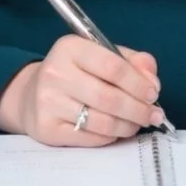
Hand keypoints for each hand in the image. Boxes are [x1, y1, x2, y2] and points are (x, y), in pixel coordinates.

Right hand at [0, 35, 163, 145]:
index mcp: (70, 47)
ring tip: (138, 123)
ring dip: (127, 125)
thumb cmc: (74, 72)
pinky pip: (89, 138)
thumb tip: (152, 80)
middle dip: (138, 109)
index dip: (138, 82)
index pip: (113, 66)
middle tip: (154, 115)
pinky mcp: (47, 129)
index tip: (153, 93)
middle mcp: (56, 73)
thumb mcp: (100, 55)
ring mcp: (48, 103)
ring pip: (101, 121)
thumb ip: (130, 61)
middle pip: (108, 97)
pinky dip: (110, 136)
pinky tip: (116, 131)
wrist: (31, 95)